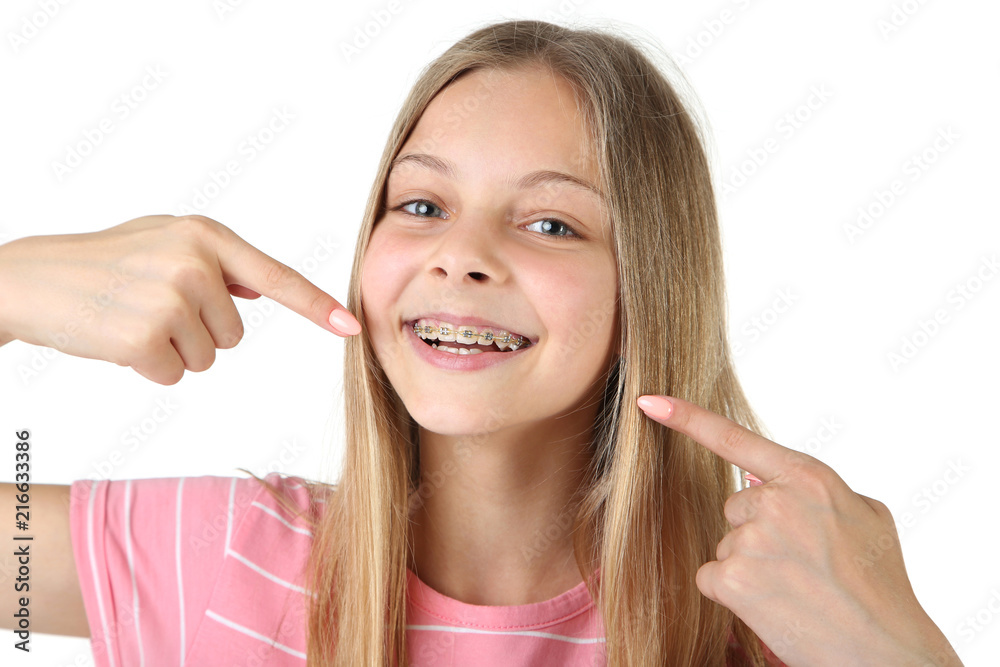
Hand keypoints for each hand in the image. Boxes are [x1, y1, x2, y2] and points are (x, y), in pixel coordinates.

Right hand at [0, 214, 360, 384]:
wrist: (31, 279)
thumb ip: (216, 261)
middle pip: (236, 333)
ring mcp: (170, 297)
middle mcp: (195, 262)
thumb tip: (259, 287)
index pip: (276, 276)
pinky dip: (148, 368)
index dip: (316, 305)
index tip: (353, 327)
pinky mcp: (144, 336)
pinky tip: (119, 339)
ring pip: (208, 357)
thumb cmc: (104, 262)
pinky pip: (174, 374)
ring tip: (134, 318)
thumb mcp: (163, 240)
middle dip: (198, 332)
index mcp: (206, 236)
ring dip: (174, 350)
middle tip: (151, 307)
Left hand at [636, 394, 962, 666]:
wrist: (884, 649)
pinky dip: (733, 594)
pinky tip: (774, 606)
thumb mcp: (867, 517)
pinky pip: (712, 577)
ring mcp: (751, 538)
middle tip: (803, 566)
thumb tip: (764, 482)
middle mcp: (774, 500)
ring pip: (727, 545)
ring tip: (798, 591)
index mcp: (808, 477)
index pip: (735, 439)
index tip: (649, 401)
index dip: (686, 418)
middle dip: (759, 533)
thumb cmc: (880, 586)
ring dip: (751, 567)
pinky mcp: (733, 577)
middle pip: (735, 507)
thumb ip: (817, 490)